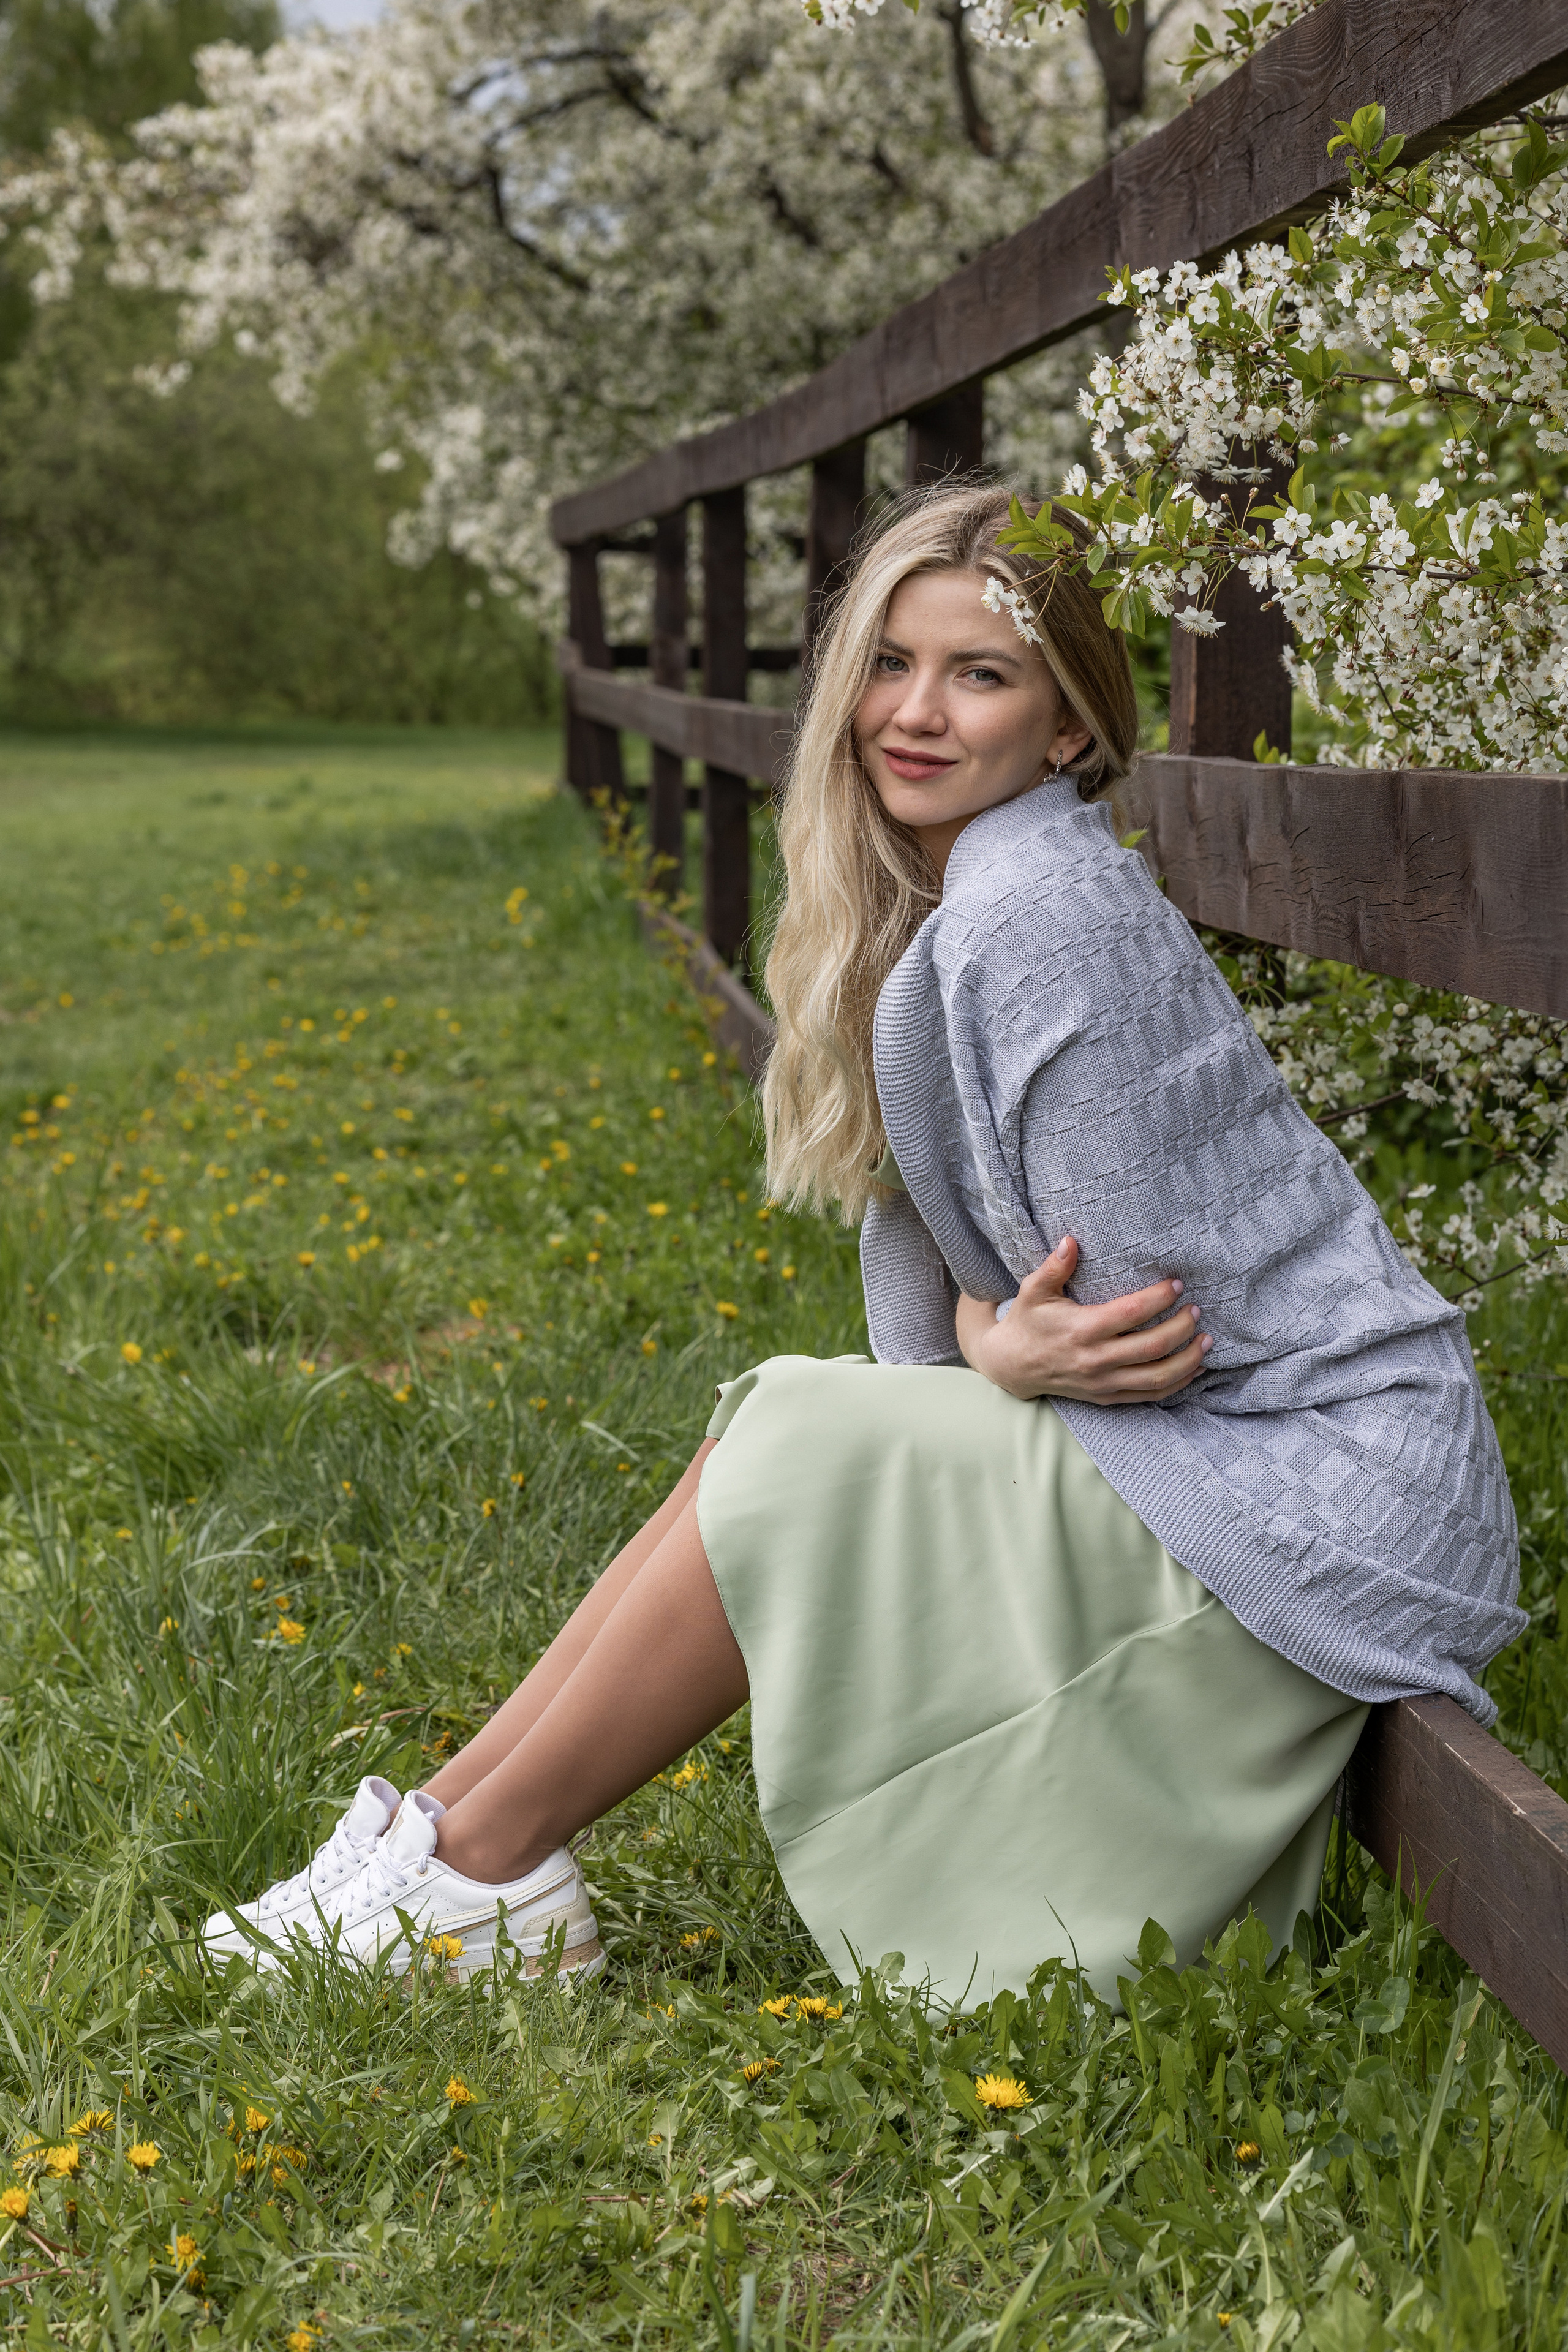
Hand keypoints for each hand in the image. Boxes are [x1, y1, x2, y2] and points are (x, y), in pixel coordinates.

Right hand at [955, 1236, 1210, 1403]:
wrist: (1012, 1367)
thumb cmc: (1028, 1322)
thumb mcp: (1033, 1291)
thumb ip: (1054, 1267)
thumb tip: (1071, 1241)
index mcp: (1082, 1329)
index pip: (1131, 1314)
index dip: (1159, 1299)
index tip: (1177, 1285)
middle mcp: (1096, 1360)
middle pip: (1153, 1346)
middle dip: (1181, 1327)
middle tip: (1196, 1310)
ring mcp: (1103, 1383)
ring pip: (1158, 1376)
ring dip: (1188, 1358)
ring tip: (1206, 1339)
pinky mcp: (1107, 1397)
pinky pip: (1150, 1395)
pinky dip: (1177, 1383)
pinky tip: (1193, 1367)